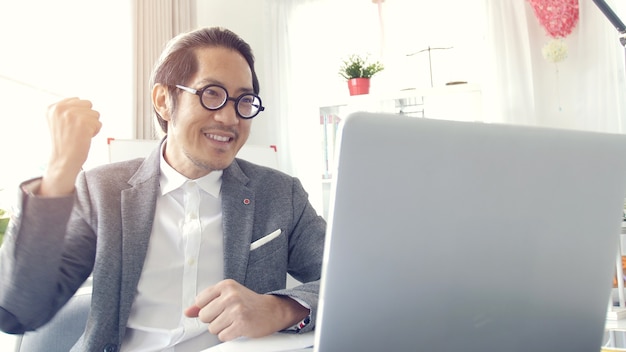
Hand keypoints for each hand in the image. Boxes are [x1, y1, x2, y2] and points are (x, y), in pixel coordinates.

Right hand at [40, 97, 101, 195]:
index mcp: (52, 107)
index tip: (71, 127)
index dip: (79, 115)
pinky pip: (99, 124)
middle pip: (88, 104)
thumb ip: (68, 109)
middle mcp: (60, 108)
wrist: (63, 160)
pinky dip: (95, 132)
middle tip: (76, 131)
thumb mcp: (58, 121)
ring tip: (79, 134)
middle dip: (87, 118)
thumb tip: (83, 101)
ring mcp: (71, 114)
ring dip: (91, 125)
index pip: (78, 100)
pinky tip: (84, 138)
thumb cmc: (64, 143)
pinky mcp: (83, 122)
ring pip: (95, 114)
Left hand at [184, 279, 308, 341]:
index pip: (200, 301)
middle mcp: (231, 295)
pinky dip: (229, 335)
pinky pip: (222, 336)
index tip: (220, 308)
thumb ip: (206, 303)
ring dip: (222, 328)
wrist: (273, 311)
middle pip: (204, 316)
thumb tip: (188, 312)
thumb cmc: (249, 303)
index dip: (208, 308)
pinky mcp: (241, 324)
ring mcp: (236, 309)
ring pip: (212, 328)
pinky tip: (238, 327)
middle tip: (228, 316)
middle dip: (214, 320)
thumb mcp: (227, 296)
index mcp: (226, 285)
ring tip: (234, 321)